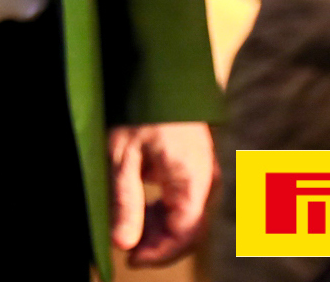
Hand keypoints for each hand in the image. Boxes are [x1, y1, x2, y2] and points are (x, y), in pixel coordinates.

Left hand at [109, 121, 214, 264]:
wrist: (158, 70)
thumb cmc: (140, 107)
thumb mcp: (122, 155)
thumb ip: (125, 201)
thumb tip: (124, 244)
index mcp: (193, 179)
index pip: (185, 234)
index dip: (159, 253)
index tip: (131, 259)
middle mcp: (206, 179)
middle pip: (188, 227)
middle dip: (157, 241)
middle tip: (125, 244)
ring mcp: (204, 171)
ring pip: (186, 214)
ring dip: (158, 225)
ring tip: (127, 223)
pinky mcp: (196, 164)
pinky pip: (185, 197)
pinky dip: (163, 207)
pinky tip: (141, 205)